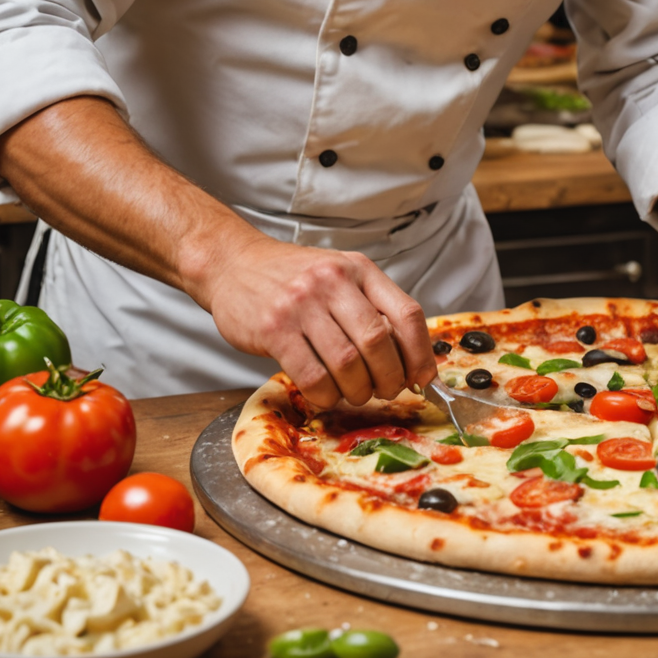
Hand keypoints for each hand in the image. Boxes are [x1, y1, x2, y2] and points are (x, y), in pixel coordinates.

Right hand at [193, 236, 436, 409]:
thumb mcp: (339, 274)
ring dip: (358, 390)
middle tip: (386, 390)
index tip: (423, 377)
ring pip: (347, 363)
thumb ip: (370, 306)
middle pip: (379, 342)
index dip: (421, 353)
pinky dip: (326, 395)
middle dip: (389, 378)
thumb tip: (407, 356)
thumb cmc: (292, 276)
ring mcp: (303, 304)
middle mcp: (334, 281)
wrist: (234, 263)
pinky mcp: (274, 329)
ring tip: (354, 393)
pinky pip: (312, 375)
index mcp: (359, 269)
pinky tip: (325, 394)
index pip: (406, 313)